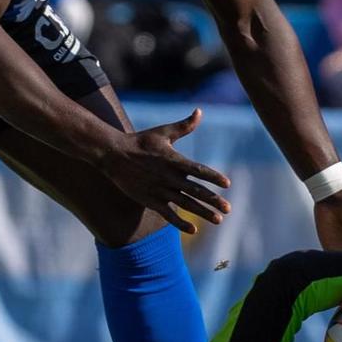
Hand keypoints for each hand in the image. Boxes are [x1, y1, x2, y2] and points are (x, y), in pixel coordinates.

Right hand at [106, 109, 231, 234]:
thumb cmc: (140, 141)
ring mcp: (159, 190)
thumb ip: (184, 126)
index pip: (198, 170)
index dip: (213, 177)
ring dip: (202, 213)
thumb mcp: (163, 132)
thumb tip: (200, 111)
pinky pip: (167, 214)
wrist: (113, 155)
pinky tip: (193, 230)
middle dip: (213, 200)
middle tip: (228, 209)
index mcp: (173, 160)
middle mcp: (168, 177)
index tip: (227, 184)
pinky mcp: (150, 200)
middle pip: (195, 191)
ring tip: (218, 220)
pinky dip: (180, 223)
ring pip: (185, 204)